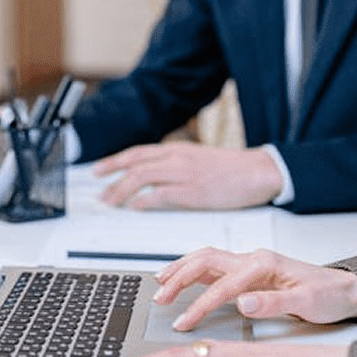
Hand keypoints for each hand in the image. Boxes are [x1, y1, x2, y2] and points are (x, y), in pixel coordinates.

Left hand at [93, 142, 283, 209]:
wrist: (257, 172)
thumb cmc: (231, 169)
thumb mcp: (198, 159)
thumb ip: (176, 164)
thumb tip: (155, 176)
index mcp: (177, 149)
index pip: (138, 152)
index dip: (115, 160)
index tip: (99, 170)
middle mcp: (176, 158)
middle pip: (134, 163)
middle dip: (111, 175)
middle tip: (98, 189)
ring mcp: (183, 173)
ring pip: (141, 176)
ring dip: (121, 189)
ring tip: (111, 201)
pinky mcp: (192, 191)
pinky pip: (159, 194)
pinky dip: (143, 200)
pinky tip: (134, 207)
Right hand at [155, 247, 356, 331]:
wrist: (346, 290)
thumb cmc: (330, 297)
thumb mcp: (308, 304)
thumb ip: (274, 303)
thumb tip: (243, 302)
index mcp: (265, 265)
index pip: (223, 285)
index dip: (200, 305)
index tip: (184, 322)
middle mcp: (253, 259)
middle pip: (205, 261)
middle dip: (179, 278)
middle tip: (159, 298)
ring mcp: (250, 263)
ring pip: (205, 259)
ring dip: (180, 270)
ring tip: (160, 285)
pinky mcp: (249, 271)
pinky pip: (213, 266)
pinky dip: (192, 270)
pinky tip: (180, 278)